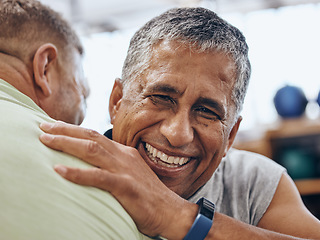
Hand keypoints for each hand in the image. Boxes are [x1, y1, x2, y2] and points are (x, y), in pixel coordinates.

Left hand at [39, 121, 196, 238]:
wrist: (169, 210)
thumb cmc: (147, 195)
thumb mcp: (129, 173)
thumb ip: (112, 166)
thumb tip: (92, 164)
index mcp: (123, 152)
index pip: (95, 136)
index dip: (73, 130)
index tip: (55, 127)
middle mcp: (123, 155)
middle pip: (90, 137)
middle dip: (64, 130)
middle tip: (42, 127)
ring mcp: (124, 169)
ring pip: (91, 150)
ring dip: (66, 143)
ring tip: (45, 140)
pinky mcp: (126, 185)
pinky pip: (98, 177)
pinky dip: (77, 173)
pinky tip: (59, 170)